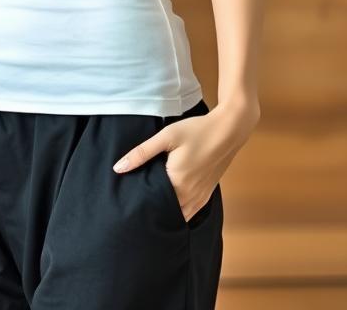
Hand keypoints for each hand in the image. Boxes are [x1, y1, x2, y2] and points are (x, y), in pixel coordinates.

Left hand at [111, 102, 258, 222]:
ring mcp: (200, 198)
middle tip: (135, 206)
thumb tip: (118, 168)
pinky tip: (169, 204)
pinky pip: (189, 212)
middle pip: (164, 213)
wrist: (229, 130)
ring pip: (178, 216)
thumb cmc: (197, 130)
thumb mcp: (166, 136)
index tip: (128, 203)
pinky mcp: (207, 195)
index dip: (139, 205)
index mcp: (177, 183)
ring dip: (165, 214)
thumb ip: (142, 153)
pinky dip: (179, 212)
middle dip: (151, 211)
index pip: (151, 204)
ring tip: (150, 206)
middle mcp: (190, 196)